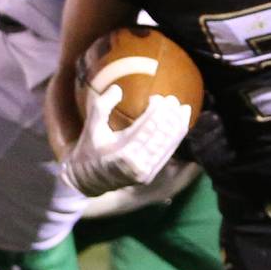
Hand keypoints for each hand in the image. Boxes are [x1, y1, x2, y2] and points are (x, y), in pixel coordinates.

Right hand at [61, 85, 191, 196]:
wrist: (88, 181)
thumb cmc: (89, 150)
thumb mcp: (91, 126)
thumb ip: (102, 105)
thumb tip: (117, 88)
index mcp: (122, 153)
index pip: (146, 128)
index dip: (156, 112)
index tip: (158, 98)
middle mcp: (137, 165)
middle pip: (160, 136)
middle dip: (170, 116)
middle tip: (173, 99)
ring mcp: (145, 172)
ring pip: (167, 145)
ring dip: (176, 125)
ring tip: (181, 108)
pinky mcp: (150, 174)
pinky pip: (167, 153)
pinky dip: (176, 137)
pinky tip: (181, 123)